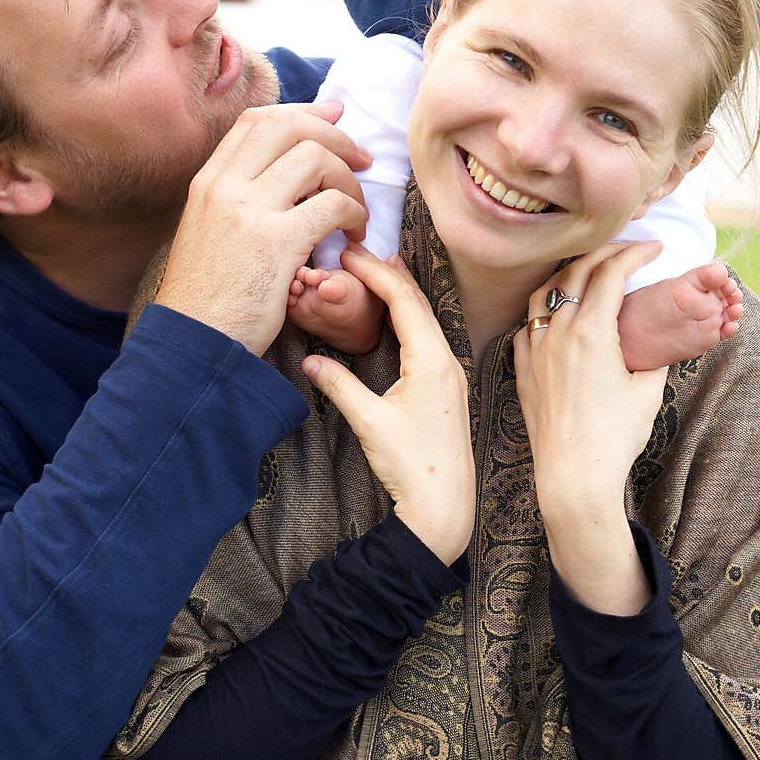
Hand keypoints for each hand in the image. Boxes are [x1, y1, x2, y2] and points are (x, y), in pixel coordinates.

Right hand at [156, 102, 369, 355]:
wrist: (193, 343)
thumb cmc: (209, 298)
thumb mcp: (210, 233)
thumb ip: (238, 200)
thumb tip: (283, 176)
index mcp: (208, 182)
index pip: (256, 122)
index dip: (301, 111)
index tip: (333, 117)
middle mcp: (225, 187)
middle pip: (288, 126)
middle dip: (335, 135)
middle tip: (361, 157)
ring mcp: (249, 211)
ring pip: (316, 159)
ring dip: (349, 179)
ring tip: (356, 211)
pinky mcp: (277, 242)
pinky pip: (333, 204)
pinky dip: (355, 214)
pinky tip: (354, 236)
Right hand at [302, 247, 473, 564]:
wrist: (444, 508)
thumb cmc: (412, 466)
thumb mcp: (369, 422)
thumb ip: (339, 385)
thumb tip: (310, 360)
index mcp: (432, 361)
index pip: (402, 301)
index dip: (374, 273)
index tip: (348, 252)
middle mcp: (447, 361)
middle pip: (416, 303)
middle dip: (387, 274)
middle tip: (355, 251)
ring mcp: (450, 375)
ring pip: (424, 319)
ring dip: (399, 293)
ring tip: (374, 269)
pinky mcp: (446, 389)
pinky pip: (427, 337)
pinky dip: (407, 316)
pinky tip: (396, 314)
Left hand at [514, 241, 667, 523]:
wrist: (573, 474)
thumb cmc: (614, 437)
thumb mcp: (647, 391)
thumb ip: (652, 357)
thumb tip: (656, 341)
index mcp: (591, 332)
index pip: (611, 273)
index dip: (634, 253)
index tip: (654, 248)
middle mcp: (557, 333)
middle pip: (576, 272)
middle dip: (604, 253)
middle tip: (626, 251)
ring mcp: (534, 349)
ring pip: (544, 293)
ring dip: (567, 274)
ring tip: (587, 272)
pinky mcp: (522, 368)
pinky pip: (527, 324)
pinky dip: (544, 309)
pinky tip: (556, 313)